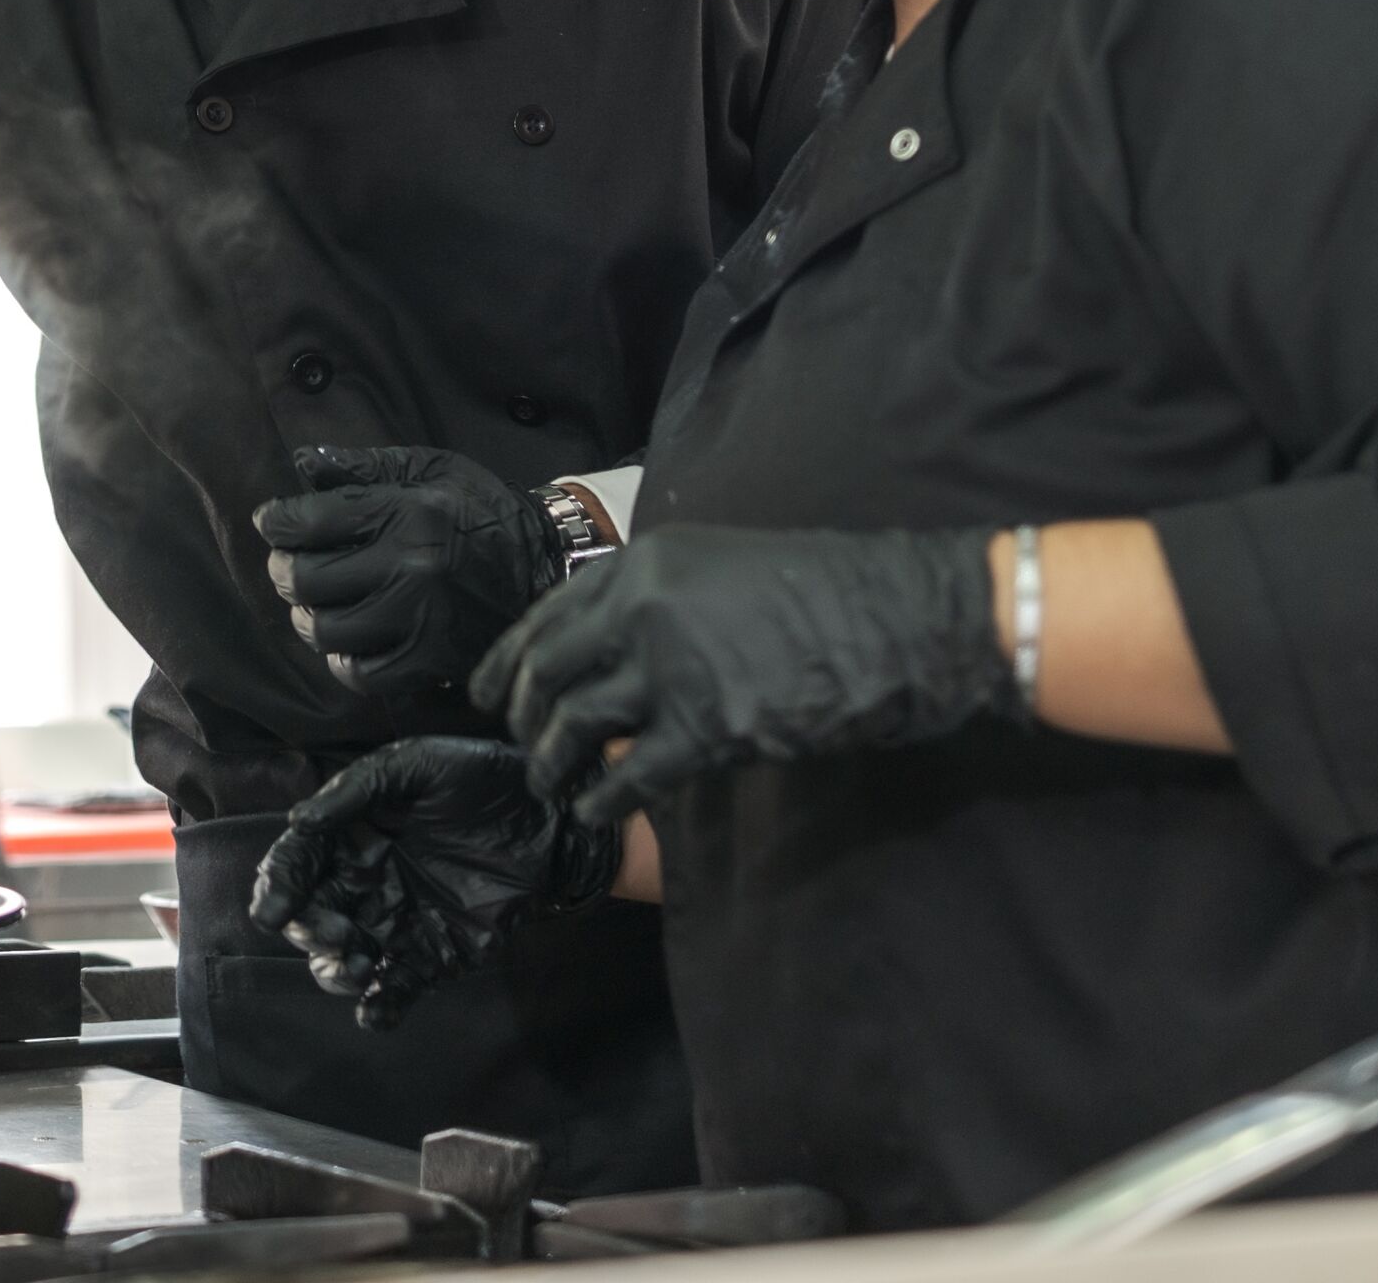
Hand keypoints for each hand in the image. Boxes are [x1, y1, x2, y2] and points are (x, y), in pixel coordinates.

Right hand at [247, 737, 619, 1029]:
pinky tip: (375, 1010)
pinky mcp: (432, 955)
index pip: (295, 864)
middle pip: (307, 919)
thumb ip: (356, 790)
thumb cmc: (483, 779)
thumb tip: (299, 821)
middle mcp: (363, 882)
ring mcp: (395, 923)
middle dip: (308, 931)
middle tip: (336, 931)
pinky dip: (377, 1009)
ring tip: (359, 963)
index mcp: (350, 836)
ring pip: (339, 962)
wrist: (553, 819)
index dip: (277, 887)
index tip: (276, 910)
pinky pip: (393, 992)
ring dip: (334, 971)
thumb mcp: (417, 764)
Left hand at [255, 447, 566, 699]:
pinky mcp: (429, 660)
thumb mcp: (430, 470)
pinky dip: (342, 658)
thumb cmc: (479, 512)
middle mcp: (410, 566)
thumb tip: (300, 462)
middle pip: (307, 580)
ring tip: (318, 602)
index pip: (311, 521)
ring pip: (324, 629)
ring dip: (308, 617)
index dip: (276, 522)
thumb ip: (363, 467)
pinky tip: (349, 638)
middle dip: (285, 571)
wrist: (544, 566)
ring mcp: (419, 618)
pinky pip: (358, 672)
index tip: (270, 522)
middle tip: (291, 566)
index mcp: (407, 512)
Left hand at [472, 523, 1011, 828]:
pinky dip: (601, 799)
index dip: (507, 661)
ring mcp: (671, 669)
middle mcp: (642, 609)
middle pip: (548, 672)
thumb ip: (656, 601)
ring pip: (575, 725)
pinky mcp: (707, 727)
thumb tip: (605, 650)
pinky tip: (596, 813)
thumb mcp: (719, 569)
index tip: (483, 692)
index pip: (548, 617)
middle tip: (523, 746)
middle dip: (524, 716)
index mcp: (644, 564)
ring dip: (552, 763)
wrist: (894, 618)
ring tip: (551, 786)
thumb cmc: (819, 592)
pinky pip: (627, 774)